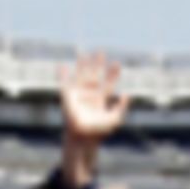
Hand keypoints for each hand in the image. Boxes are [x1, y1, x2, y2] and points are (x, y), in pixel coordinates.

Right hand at [57, 53, 128, 188]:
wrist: (83, 136)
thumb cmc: (99, 131)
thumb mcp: (115, 119)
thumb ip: (121, 107)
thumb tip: (127, 94)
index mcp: (101, 98)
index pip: (108, 82)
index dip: (112, 73)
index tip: (117, 63)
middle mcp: (90, 94)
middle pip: (94, 75)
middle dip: (97, 64)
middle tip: (100, 52)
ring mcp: (79, 94)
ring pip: (81, 75)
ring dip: (82, 65)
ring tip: (83, 52)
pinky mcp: (68, 97)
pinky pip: (64, 83)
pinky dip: (62, 75)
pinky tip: (62, 65)